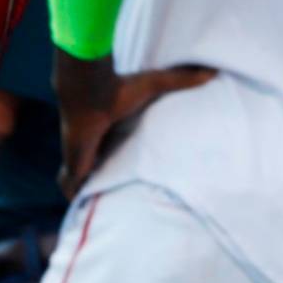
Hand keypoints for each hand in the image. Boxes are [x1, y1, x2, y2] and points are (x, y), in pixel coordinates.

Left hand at [55, 52, 215, 196]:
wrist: (90, 92)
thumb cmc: (119, 88)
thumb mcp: (155, 84)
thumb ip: (181, 79)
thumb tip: (212, 71)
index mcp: (107, 129)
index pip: (110, 146)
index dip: (117, 157)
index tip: (130, 170)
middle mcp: (93, 143)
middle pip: (96, 165)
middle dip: (103, 178)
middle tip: (123, 197)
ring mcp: (81, 155)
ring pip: (80, 180)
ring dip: (88, 192)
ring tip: (104, 209)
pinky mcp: (74, 166)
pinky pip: (70, 189)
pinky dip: (75, 199)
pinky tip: (87, 210)